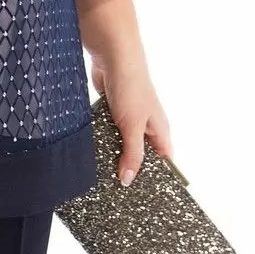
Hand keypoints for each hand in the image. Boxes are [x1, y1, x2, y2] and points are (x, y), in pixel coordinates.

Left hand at [90, 50, 172, 186]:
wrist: (112, 55)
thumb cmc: (131, 87)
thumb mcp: (132, 126)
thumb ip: (131, 154)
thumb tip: (128, 180)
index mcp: (159, 131)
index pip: (163, 161)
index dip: (156, 178)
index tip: (143, 198)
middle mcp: (146, 126)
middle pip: (141, 155)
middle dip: (130, 169)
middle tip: (116, 192)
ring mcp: (128, 119)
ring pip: (122, 145)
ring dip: (113, 155)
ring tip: (101, 179)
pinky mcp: (111, 112)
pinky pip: (107, 133)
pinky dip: (101, 141)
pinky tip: (91, 155)